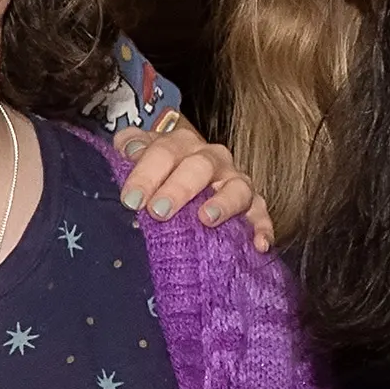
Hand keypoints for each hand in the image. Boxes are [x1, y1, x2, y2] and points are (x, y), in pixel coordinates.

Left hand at [111, 115, 274, 250]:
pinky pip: (261, 213)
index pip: (163, 152)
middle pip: (199, 166)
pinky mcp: (253, 204)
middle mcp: (211, 158)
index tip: (130, 200)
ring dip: (223, 203)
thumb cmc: (158, 171)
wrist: (186, 179)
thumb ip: (130, 145)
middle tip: (159, 212)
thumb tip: (128, 150)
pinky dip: (261, 227)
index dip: (145, 175)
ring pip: (236, 187)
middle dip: (178, 188)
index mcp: (180, 144)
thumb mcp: (139, 154)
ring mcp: (234, 180)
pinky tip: (259, 244)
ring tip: (207, 219)